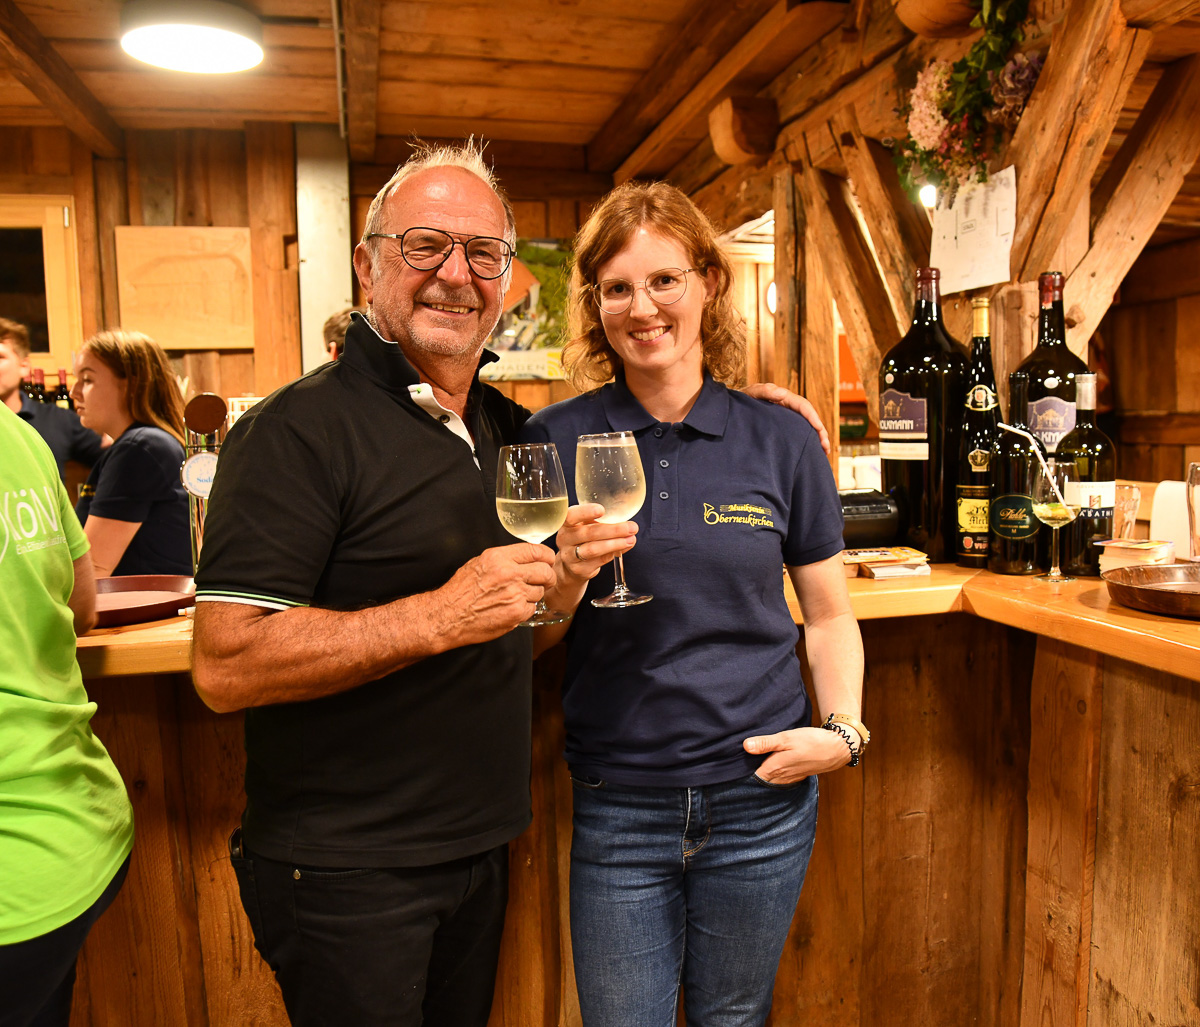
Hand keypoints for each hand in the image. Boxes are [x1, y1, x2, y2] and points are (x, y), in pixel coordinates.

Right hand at [435, 542, 556, 644]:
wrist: (448, 616)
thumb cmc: (460, 591)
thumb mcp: (479, 563)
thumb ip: (504, 559)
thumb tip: (525, 558)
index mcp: (499, 557)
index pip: (536, 551)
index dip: (546, 556)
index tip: (548, 561)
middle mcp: (509, 573)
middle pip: (545, 571)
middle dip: (547, 577)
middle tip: (544, 581)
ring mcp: (514, 594)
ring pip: (540, 592)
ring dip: (532, 595)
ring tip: (515, 597)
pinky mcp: (516, 613)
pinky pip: (532, 608)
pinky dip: (524, 610)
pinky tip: (510, 608)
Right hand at [555, 503, 636, 585]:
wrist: (570, 565)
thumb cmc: (582, 539)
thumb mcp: (586, 526)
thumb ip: (602, 523)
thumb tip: (627, 523)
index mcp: (566, 523)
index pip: (571, 516)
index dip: (585, 512)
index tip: (601, 510)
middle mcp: (565, 539)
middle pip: (588, 533)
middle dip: (613, 530)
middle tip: (631, 527)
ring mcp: (570, 556)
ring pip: (593, 549)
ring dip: (615, 544)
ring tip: (631, 539)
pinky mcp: (579, 569)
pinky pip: (599, 560)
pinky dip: (614, 553)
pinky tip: (625, 547)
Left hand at [741, 383, 830, 454]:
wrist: (730, 409)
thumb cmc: (740, 400)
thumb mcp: (749, 394)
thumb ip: (763, 391)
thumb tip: (782, 393)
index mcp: (783, 398)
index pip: (803, 406)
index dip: (813, 418)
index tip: (820, 430)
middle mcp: (787, 406)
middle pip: (809, 417)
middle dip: (820, 431)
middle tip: (825, 447)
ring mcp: (785, 416)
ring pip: (805, 426)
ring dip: (816, 438)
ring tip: (823, 452)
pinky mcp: (782, 426)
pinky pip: (797, 432)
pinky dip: (806, 441)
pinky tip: (810, 452)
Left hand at [743, 726, 850, 783]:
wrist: (836, 748)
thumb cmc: (811, 741)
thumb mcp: (786, 738)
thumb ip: (765, 743)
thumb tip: (745, 746)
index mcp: (775, 768)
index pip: (752, 777)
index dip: (741, 774)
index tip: (731, 768)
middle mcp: (781, 777)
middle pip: (760, 780)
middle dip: (750, 776)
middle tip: (737, 769)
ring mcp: (790, 778)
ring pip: (770, 780)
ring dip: (762, 775)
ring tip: (752, 767)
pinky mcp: (797, 775)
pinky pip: (780, 778)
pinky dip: (774, 774)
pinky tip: (772, 766)